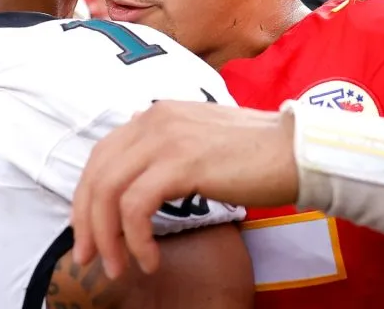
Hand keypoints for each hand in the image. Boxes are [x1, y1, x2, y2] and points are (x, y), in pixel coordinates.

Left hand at [70, 101, 297, 279]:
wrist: (296, 151)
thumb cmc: (256, 154)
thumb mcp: (199, 142)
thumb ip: (167, 150)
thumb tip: (139, 177)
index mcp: (154, 115)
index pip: (101, 156)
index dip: (87, 198)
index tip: (90, 234)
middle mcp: (153, 119)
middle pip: (96, 174)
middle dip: (87, 222)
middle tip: (90, 258)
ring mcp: (165, 138)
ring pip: (109, 191)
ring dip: (108, 237)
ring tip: (119, 267)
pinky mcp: (181, 163)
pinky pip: (136, 206)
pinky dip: (136, 238)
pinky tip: (150, 260)